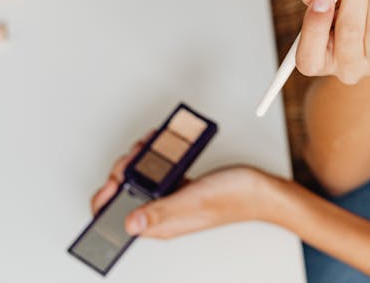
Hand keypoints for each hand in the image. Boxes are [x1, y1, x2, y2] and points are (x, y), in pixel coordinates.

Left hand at [92, 161, 278, 238]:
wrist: (262, 189)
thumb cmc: (235, 198)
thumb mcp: (193, 202)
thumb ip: (160, 213)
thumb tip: (129, 224)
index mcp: (161, 224)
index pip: (118, 221)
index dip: (107, 201)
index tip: (114, 179)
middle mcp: (162, 214)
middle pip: (126, 195)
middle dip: (125, 171)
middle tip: (136, 156)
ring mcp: (171, 199)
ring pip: (141, 180)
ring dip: (140, 160)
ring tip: (148, 145)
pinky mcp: (181, 187)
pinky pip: (158, 172)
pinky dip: (156, 156)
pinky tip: (161, 145)